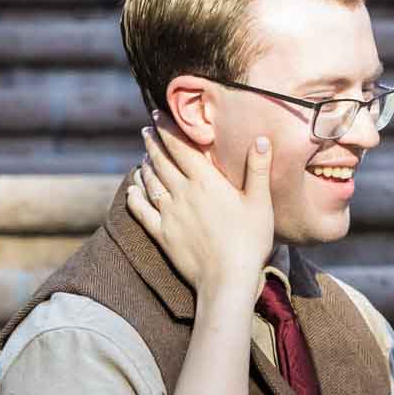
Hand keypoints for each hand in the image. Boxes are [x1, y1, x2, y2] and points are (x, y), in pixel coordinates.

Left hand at [124, 115, 274, 305]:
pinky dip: (134, 197)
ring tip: (143, 157)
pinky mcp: (162, 235)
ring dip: (145, 166)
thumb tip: (262, 139)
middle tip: (146, 131)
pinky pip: (141, 211)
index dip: (167, 128)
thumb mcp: (260, 203)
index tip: (157, 115)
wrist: (227, 279)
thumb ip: (258, 169)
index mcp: (205, 181)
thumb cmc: (249, 241)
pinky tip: (131, 190)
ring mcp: (169, 214)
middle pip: (161, 161)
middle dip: (152, 143)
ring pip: (150, 182)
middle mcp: (182, 193)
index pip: (180, 147)